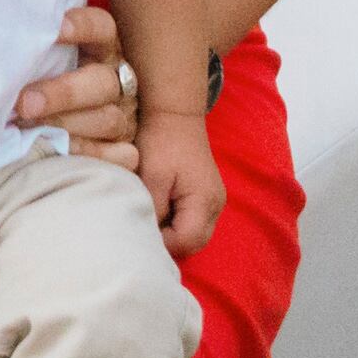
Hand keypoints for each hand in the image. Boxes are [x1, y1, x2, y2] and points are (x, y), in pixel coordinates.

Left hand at [9, 7, 139, 167]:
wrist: (58, 125)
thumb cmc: (38, 80)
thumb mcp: (40, 57)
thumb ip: (28, 48)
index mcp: (100, 48)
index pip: (101, 28)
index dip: (82, 27)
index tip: (54, 30)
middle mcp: (117, 79)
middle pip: (101, 82)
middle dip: (63, 93)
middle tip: (26, 103)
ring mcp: (124, 116)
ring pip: (109, 119)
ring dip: (68, 125)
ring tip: (33, 129)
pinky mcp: (125, 148)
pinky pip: (121, 156)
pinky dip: (93, 154)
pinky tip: (63, 150)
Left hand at [138, 109, 227, 256]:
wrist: (175, 114)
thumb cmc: (161, 141)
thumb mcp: (152, 177)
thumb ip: (154, 210)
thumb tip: (150, 235)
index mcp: (205, 201)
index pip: (187, 242)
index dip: (162, 243)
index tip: (141, 227)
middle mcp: (216, 205)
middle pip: (194, 243)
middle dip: (169, 242)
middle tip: (144, 225)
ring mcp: (214, 201)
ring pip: (195, 234)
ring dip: (173, 233)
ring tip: (151, 216)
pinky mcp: (207, 196)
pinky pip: (194, 222)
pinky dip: (177, 222)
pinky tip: (160, 209)